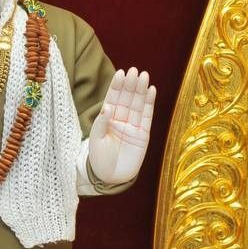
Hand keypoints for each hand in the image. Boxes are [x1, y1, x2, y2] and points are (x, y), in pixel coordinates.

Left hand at [88, 66, 155, 185]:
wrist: (111, 178)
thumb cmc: (99, 160)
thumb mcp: (96, 143)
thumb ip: (101, 124)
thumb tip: (107, 107)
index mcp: (107, 119)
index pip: (113, 99)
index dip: (117, 86)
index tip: (121, 73)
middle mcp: (120, 120)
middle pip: (127, 99)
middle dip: (130, 85)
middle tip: (134, 71)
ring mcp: (132, 126)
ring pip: (138, 105)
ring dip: (141, 90)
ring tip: (144, 75)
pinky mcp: (143, 134)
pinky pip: (147, 116)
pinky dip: (150, 103)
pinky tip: (151, 91)